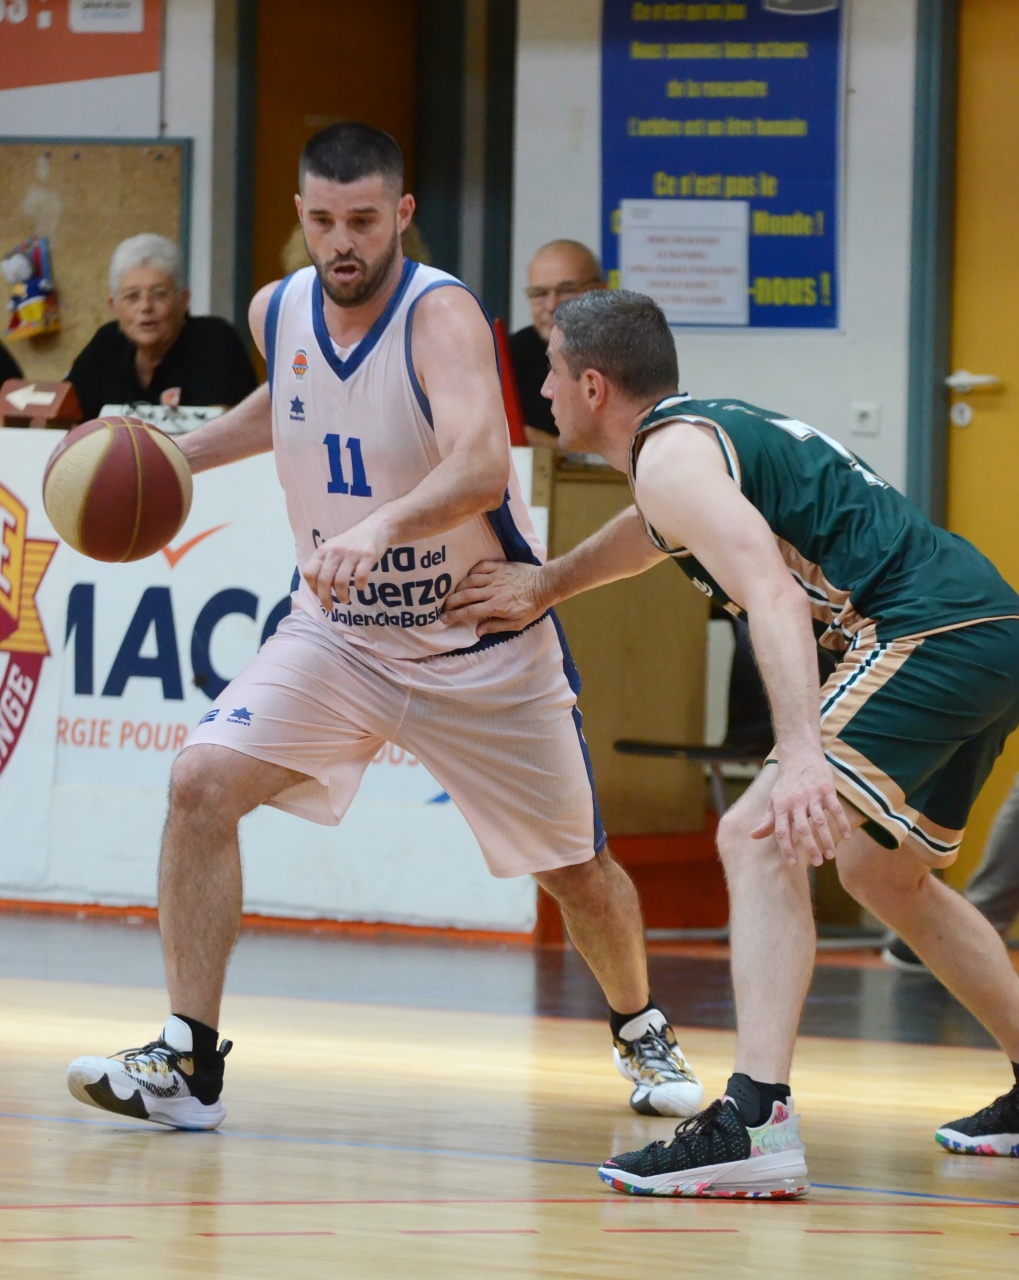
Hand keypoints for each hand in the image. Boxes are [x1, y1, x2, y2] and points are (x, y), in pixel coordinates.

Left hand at [303, 514, 393, 609]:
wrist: (375, 527)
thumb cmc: (352, 542)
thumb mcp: (333, 548)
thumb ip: (324, 564)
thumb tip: (319, 588)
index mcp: (323, 550)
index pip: (309, 573)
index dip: (312, 588)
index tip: (319, 596)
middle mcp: (335, 551)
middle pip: (324, 581)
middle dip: (325, 599)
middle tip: (330, 607)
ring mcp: (351, 553)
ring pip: (340, 581)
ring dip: (341, 595)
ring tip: (345, 600)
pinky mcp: (368, 556)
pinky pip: (361, 576)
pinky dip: (359, 586)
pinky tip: (360, 588)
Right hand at [442, 560, 547, 634]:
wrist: (545, 585)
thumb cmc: (532, 607)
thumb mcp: (517, 624)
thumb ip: (496, 627)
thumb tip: (477, 631)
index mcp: (497, 606)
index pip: (470, 611)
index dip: (455, 615)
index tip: (444, 618)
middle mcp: (494, 591)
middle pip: (466, 595)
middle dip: (451, 601)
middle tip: (444, 606)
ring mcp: (496, 576)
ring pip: (471, 580)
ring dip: (459, 587)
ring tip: (454, 593)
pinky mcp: (500, 566)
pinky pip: (481, 566)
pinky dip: (472, 571)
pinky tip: (468, 577)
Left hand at [751, 752, 852, 866]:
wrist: (799, 755)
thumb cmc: (785, 782)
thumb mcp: (773, 800)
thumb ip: (767, 820)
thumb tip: (753, 836)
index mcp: (780, 806)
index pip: (781, 831)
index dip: (786, 848)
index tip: (792, 863)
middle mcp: (795, 801)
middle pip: (803, 829)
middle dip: (810, 847)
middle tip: (817, 863)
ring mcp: (812, 795)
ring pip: (820, 821)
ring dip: (826, 839)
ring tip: (831, 855)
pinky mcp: (826, 789)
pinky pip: (835, 808)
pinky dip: (842, 823)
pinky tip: (846, 836)